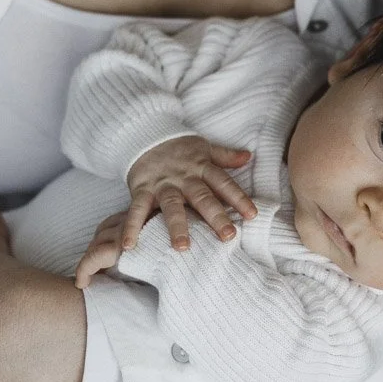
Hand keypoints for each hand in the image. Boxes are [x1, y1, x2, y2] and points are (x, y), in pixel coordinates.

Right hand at [74, 136, 256, 287]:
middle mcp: (184, 178)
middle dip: (215, 216)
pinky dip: (132, 227)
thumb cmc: (179, 148)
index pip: (223, 183)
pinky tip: (129, 245)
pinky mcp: (142, 189)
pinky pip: (137, 209)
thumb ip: (225, 156)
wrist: (145, 134)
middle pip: (202, 197)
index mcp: (201, 168)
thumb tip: (248, 156)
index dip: (238, 198)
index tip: (252, 215)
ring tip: (183, 247)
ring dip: (177, 226)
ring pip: (172, 206)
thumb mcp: (204, 148)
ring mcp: (162, 184)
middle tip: (228, 236)